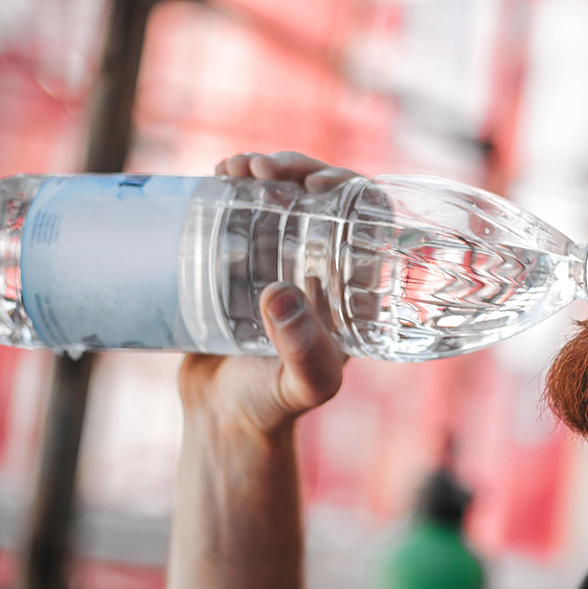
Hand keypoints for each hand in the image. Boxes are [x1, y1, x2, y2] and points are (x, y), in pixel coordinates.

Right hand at [178, 152, 359, 436]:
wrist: (224, 420)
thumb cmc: (275, 407)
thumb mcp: (302, 385)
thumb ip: (304, 353)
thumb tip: (281, 293)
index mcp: (355, 285)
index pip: (369, 218)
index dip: (352, 188)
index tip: (317, 185)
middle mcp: (324, 265)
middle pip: (324, 196)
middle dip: (298, 168)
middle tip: (264, 170)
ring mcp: (281, 260)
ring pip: (284, 195)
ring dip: (265, 169)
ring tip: (235, 168)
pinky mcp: (241, 261)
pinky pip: (245, 210)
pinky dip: (234, 184)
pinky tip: (218, 175)